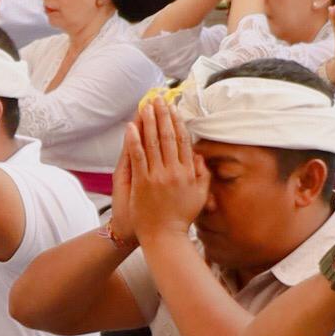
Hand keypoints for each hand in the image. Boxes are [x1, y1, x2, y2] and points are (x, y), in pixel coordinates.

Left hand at [110, 93, 206, 250]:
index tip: (173, 108)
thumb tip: (200, 155)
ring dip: (148, 122)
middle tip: (158, 99)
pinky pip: (138, 156)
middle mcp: (174, 171)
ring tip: (145, 106)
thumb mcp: (200, 196)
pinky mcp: (143, 182)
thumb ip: (203, 175)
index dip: (178, 122)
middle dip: (162, 115)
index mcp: (189, 173)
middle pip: (168, 137)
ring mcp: (158, 176)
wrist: (164, 236)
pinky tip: (131, 127)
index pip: (184, 141)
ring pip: (153, 143)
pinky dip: (134, 141)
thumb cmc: (181, 217)